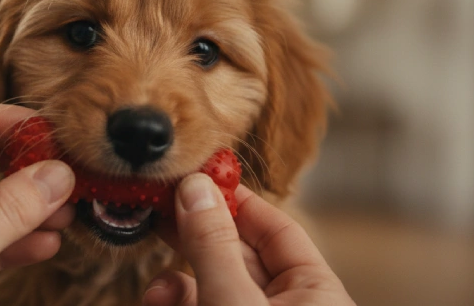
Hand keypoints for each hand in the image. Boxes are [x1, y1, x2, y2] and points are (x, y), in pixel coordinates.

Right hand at [144, 177, 353, 305]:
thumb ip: (213, 246)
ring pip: (212, 285)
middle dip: (195, 238)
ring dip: (177, 280)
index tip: (196, 179)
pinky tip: (157, 301)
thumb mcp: (234, 301)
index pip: (277, 230)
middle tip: (159, 210)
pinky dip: (177, 301)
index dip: (235, 201)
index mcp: (316, 294)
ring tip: (156, 288)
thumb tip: (195, 187)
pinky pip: (201, 305)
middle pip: (238, 255)